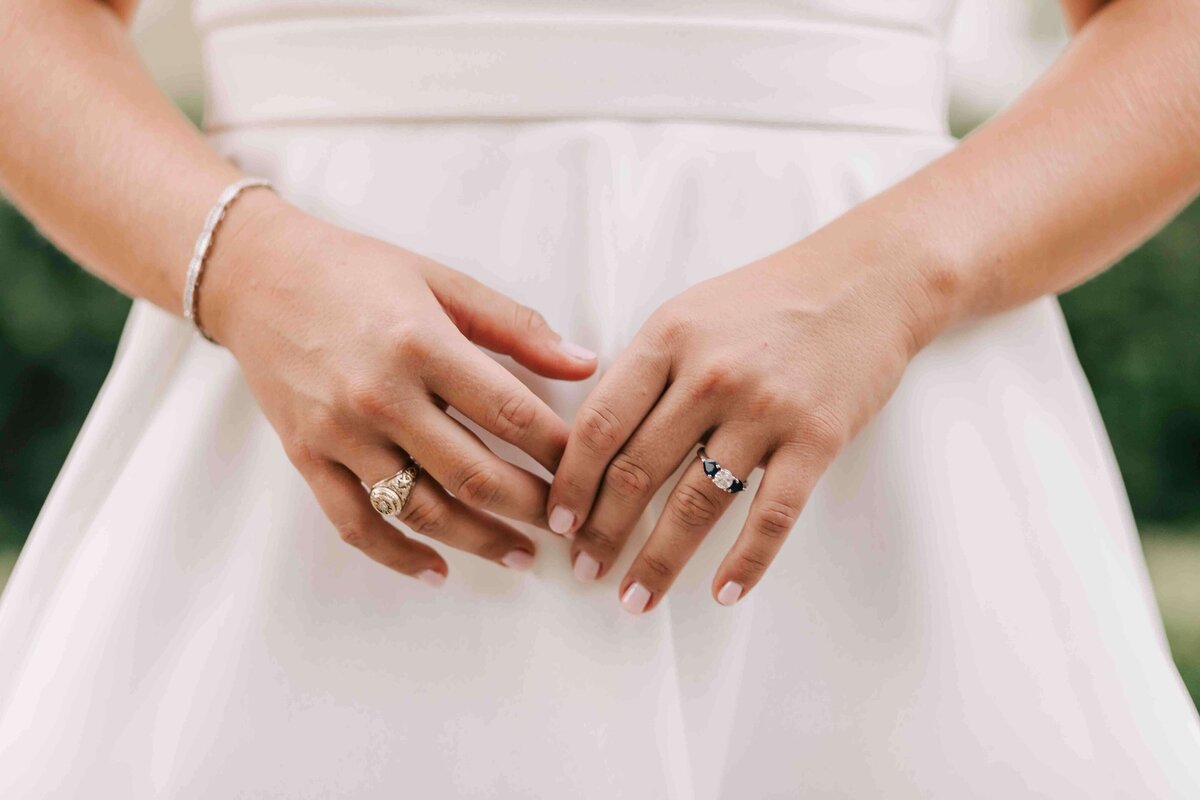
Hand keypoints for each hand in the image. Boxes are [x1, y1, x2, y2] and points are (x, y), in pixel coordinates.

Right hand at [203, 193, 597, 583]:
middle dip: (530, 506)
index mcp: (421, 344)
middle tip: (568, 523)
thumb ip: (516, 326)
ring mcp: (339, 434)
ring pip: (421, 509)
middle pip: (472, 472)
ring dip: (479, 541)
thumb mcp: (442, 280)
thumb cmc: (356, 271)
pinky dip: (398, 556)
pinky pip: (357, 524)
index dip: (557, 449)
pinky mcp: (307, 457)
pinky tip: (438, 571)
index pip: (509, 412)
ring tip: (521, 556)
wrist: (256, 275)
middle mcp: (380, 396)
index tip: (589, 468)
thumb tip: (586, 362)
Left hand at [546, 234, 945, 611]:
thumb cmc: (767, 300)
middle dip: (604, 531)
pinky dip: (746, 561)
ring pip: (698, 503)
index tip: (558, 520)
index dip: (572, 480)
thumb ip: (643, 370)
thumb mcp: (689, 313)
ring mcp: (766, 410)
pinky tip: (723, 591)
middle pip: (639, 471)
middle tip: (586, 568)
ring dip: (660, 560)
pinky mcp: (816, 439)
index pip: (601, 423)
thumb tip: (592, 441)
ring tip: (636, 598)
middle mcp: (711, 375)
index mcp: (669, 338)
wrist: (866, 280)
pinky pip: (772, 515)